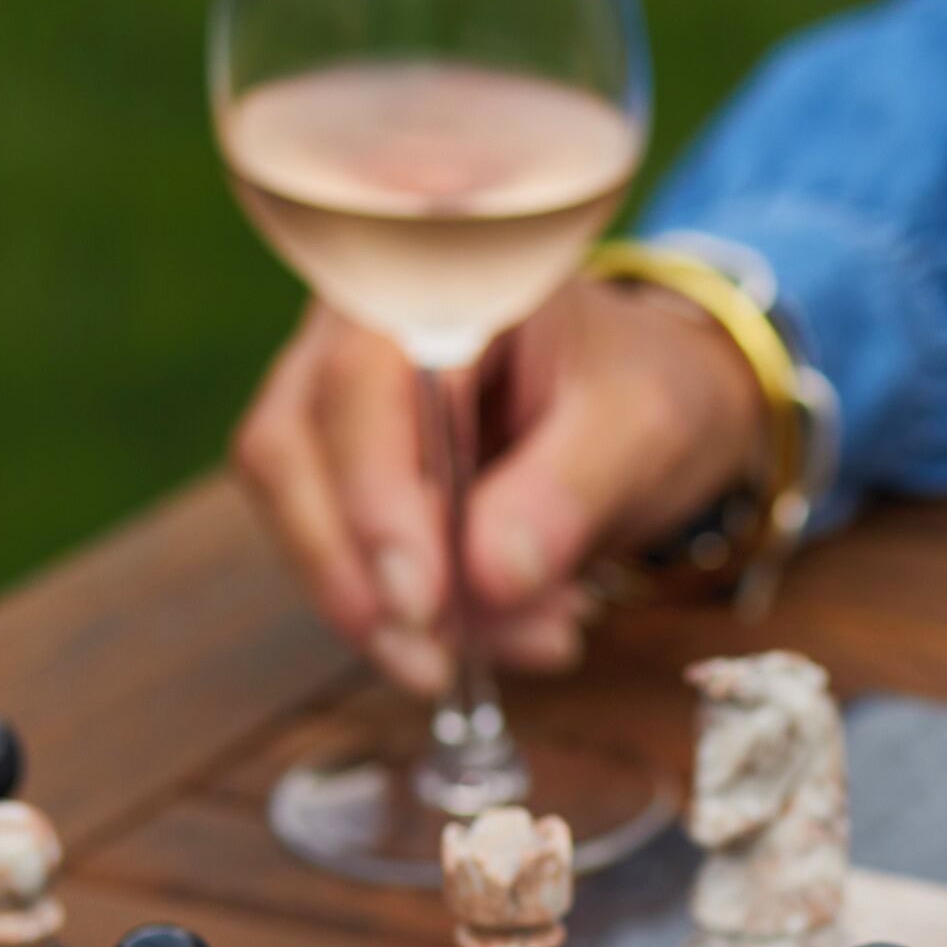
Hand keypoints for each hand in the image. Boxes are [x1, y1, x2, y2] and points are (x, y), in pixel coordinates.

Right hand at [228, 275, 764, 694]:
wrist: (654, 398)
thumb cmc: (647, 391)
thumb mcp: (645, 430)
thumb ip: (570, 491)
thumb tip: (488, 577)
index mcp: (439, 280)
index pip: (362, 386)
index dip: (376, 502)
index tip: (421, 606)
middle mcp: (357, 322)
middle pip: (292, 448)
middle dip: (357, 574)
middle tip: (436, 667)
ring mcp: (333, 391)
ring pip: (294, 503)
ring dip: (376, 603)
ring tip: (512, 643)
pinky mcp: (338, 461)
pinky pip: (331, 540)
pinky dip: (402, 606)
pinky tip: (501, 629)